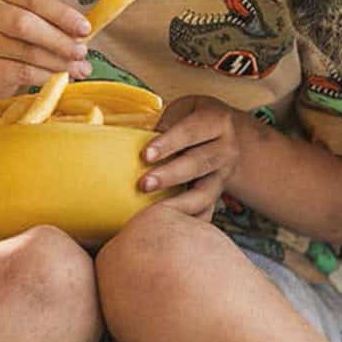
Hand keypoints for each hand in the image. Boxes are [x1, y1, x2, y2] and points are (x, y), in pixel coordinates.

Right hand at [0, 0, 91, 105]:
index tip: (85, 29)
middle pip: (25, 24)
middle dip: (59, 40)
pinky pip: (19, 72)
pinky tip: (60, 80)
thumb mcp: (35, 19)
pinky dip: (45, 77)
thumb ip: (56, 21)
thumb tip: (83, 35)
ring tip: (78, 69)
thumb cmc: (16, 38)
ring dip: (58, 62)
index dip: (63, 14)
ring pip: (25, 51)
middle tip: (82, 53)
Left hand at [138, 95, 250, 218]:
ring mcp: (225, 174)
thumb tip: (115, 132)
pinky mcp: (219, 194)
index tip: (145, 156)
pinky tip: (171, 228)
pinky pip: (207, 212)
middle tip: (144, 185)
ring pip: (206, 192)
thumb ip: (158, 125)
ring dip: (179, 203)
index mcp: (216, 121)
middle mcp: (227, 148)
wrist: (216, 133)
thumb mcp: (178, 112)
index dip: (168, 143)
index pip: (191, 131)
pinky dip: (189, 221)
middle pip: (200, 162)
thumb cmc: (187, 120)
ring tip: (153, 211)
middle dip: (171, 175)